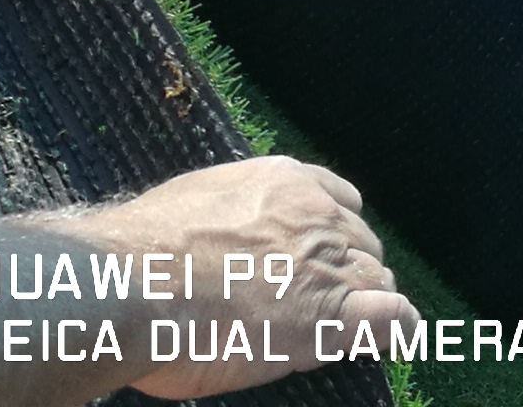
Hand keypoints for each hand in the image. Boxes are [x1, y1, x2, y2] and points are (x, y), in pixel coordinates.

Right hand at [87, 157, 416, 399]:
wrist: (129, 287)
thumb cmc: (137, 256)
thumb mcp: (189, 208)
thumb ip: (226, 217)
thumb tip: (220, 245)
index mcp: (282, 183)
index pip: (337, 202)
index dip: (329, 236)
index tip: (310, 260)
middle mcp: (315, 215)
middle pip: (359, 243)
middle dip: (342, 271)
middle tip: (303, 305)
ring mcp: (328, 262)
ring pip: (375, 280)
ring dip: (359, 303)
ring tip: (322, 332)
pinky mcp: (332, 312)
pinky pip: (390, 317)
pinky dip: (393, 329)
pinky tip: (384, 340)